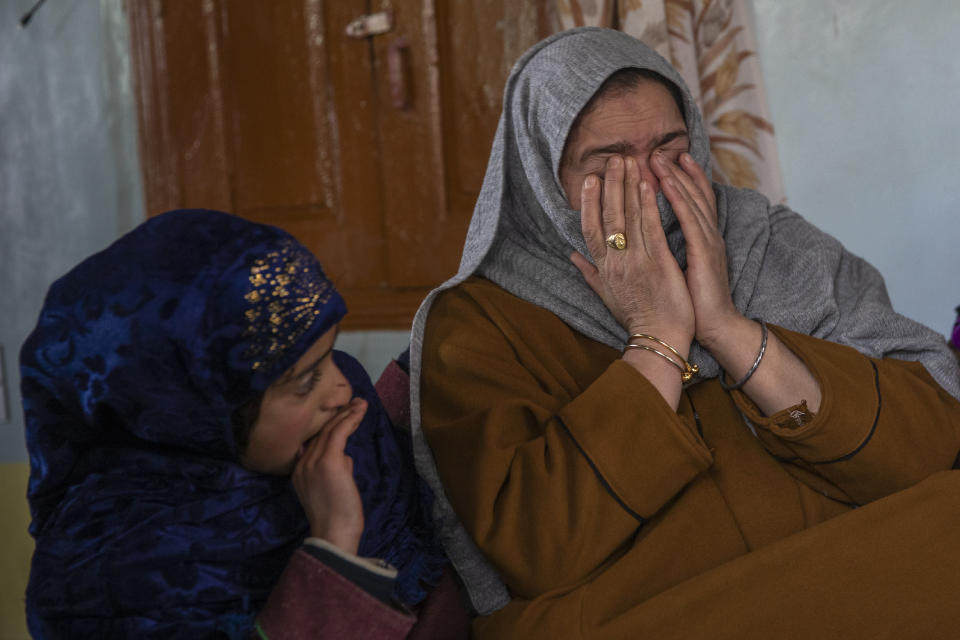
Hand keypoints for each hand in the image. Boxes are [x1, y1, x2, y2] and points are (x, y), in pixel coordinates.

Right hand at [292, 397, 366, 553]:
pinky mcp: (328, 462)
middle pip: (321, 433)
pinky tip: (359, 411)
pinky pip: (339, 433)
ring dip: (348, 414)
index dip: (329, 427)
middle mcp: (302, 464)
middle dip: (339, 416)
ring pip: (331, 431)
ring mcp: (313, 462)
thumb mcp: (333, 488)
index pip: (314, 442)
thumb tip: (346, 456)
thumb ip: (337, 469)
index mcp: (300, 471)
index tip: (342, 415)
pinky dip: (350, 420)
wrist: (334, 534)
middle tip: (353, 403)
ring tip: (360, 403)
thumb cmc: (338, 517)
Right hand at [570, 155, 694, 349]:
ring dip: (629, 186)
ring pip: (629, 217)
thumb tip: (572, 257)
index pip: (590, 228)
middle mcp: (616, 262)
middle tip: (613, 158)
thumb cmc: (635, 318)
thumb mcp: (605, 296)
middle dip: (611, 185)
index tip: (590, 180)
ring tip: (631, 161)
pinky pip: (652, 229)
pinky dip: (649, 206)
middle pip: (609, 216)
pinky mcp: (658, 264)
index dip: (589, 202)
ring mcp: (636, 261)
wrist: (658, 340)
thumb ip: (589, 273)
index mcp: (604, 268)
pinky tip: (649, 185)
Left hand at [651, 152, 740, 347]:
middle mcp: (709, 235)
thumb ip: (668, 252)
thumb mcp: (679, 271)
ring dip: (675, 178)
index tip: (667, 159)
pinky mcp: (705, 253)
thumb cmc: (692, 304)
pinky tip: (666, 185)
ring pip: (692, 201)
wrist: (714, 327)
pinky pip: (691, 221)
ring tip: (658, 159)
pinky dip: (679, 201)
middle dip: (676, 171)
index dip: (683, 178)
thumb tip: (649, 242)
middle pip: (694, 194)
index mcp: (702, 240)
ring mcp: (709, 242)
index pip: (694, 201)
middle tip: (659, 150)